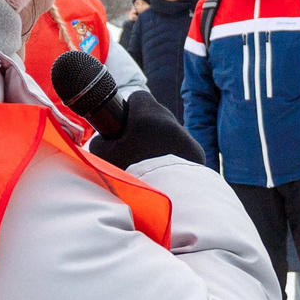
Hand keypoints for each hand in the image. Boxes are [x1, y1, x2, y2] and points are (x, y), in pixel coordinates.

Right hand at [88, 89, 203, 167]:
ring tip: (150, 163)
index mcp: (148, 115)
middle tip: (134, 148)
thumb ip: (101, 139)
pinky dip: (174, 155)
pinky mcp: (198, 155)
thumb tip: (107, 137)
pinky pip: (183, 148)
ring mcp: (187, 138)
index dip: (129, 109)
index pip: (139, 97)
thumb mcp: (103, 155)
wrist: (158, 202)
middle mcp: (171, 122)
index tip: (123, 124)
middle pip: (156, 115)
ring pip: (171, 132)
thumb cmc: (128, 175)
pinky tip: (165, 170)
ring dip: (161, 142)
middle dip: (145, 127)